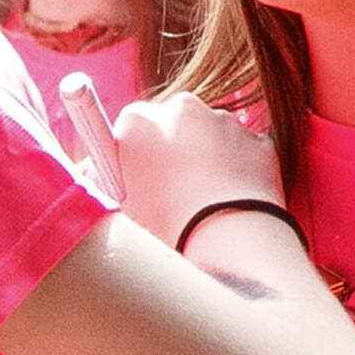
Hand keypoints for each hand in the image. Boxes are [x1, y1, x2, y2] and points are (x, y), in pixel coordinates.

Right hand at [106, 95, 284, 249]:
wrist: (227, 247)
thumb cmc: (163, 231)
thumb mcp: (117, 208)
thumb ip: (104, 181)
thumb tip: (96, 172)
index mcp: (137, 121)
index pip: (128, 129)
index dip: (132, 156)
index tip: (134, 178)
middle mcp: (181, 108)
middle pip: (169, 126)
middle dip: (169, 151)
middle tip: (169, 194)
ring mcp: (225, 122)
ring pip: (208, 137)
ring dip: (204, 161)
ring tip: (203, 207)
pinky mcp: (258, 141)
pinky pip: (241, 154)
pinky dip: (236, 173)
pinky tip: (229, 205)